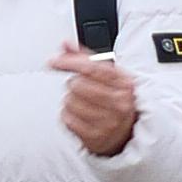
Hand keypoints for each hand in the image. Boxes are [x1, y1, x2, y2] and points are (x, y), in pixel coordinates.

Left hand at [53, 38, 139, 157]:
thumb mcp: (109, 76)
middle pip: (78, 84)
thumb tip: (66, 45)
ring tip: (83, 103)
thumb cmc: (115, 100)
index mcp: (124, 83)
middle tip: (82, 88)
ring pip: (70, 101)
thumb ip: (86, 57)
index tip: (54, 61)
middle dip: (74, 83)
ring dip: (70, 100)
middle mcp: (119, 103)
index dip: (70, 62)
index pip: (92, 68)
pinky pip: (67, 119)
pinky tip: (79, 116)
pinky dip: (68, 116)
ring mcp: (108, 122)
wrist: (126, 133)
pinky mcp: (94, 137)